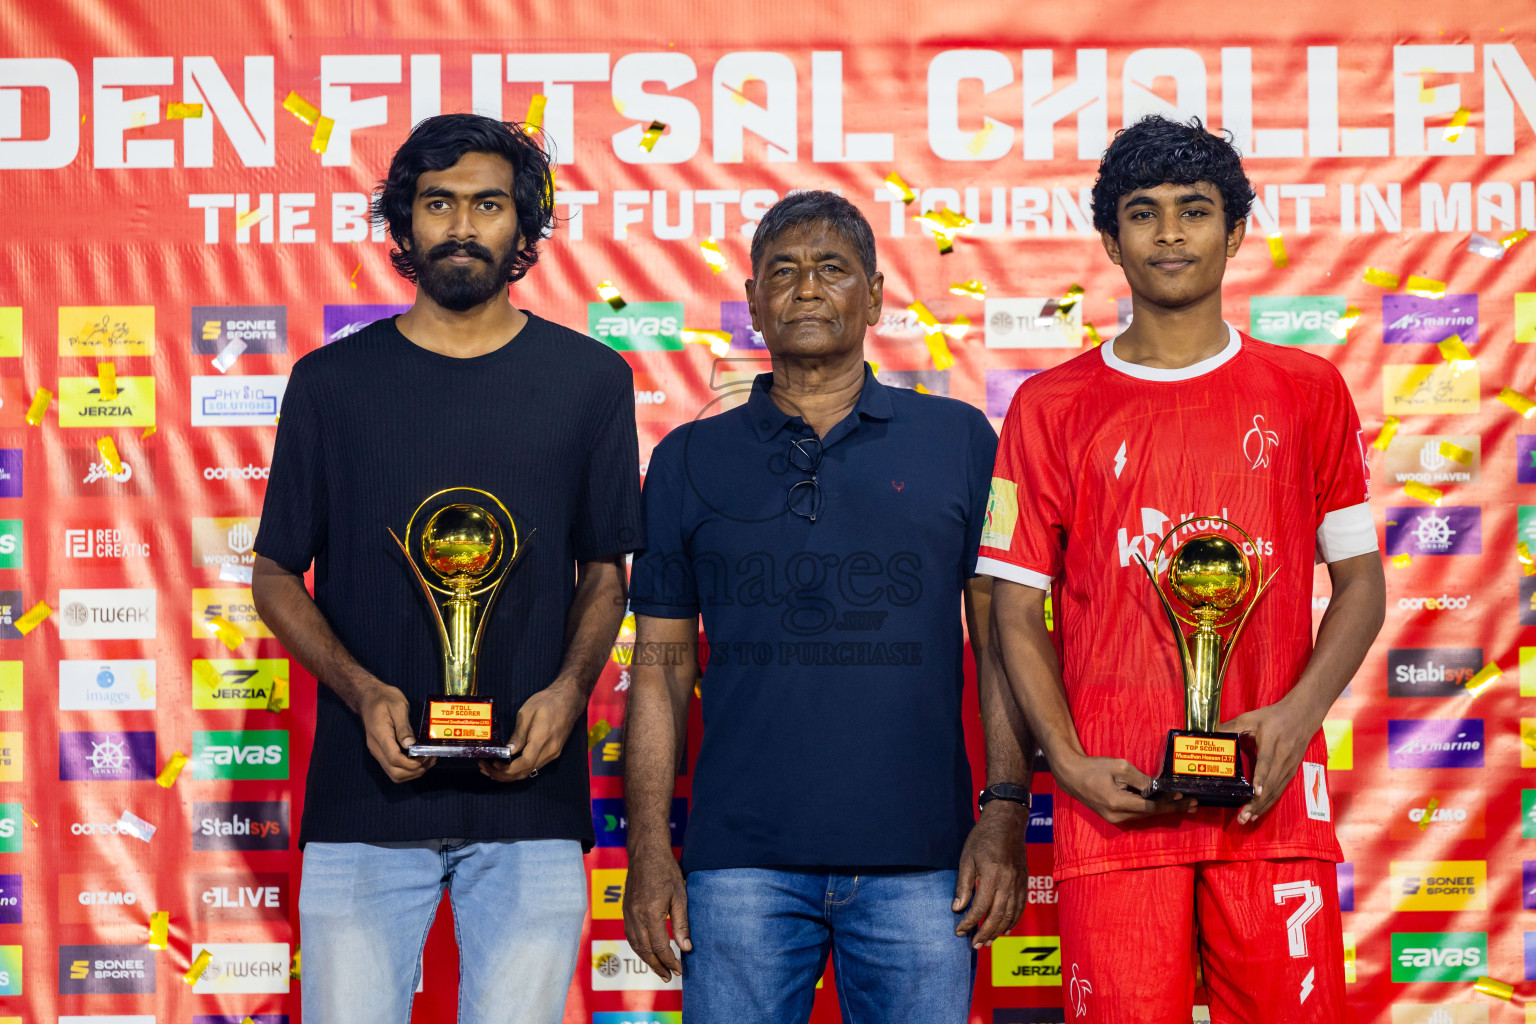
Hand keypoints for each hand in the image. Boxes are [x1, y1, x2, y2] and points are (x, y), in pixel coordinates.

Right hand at [356, 680, 434, 781]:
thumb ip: (404, 727)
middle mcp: (377, 748)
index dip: (412, 763)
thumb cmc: (385, 698)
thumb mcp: (398, 706)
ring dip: (412, 773)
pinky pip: (394, 768)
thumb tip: (410, 745)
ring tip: (427, 761)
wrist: (369, 697)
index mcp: (380, 736)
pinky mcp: (381, 751)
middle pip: (395, 772)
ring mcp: (378, 751)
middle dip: (415, 771)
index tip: (427, 756)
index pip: (394, 759)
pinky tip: (419, 760)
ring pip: (394, 774)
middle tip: (430, 759)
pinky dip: (408, 769)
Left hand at [480, 679, 585, 782]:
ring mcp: (553, 754)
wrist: (569, 699)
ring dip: (510, 774)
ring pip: (529, 771)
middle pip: (525, 772)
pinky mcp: (553, 752)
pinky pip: (534, 765)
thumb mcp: (527, 713)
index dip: (506, 769)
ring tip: (492, 769)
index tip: (493, 764)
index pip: (523, 764)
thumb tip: (508, 752)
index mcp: (542, 740)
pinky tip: (508, 765)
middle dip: (503, 775)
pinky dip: (519, 769)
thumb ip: (518, 735)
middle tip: (485, 768)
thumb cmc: (547, 701)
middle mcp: (549, 752)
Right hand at [623, 844, 690, 982]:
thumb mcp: (680, 896)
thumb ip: (682, 923)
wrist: (645, 852)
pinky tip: (646, 951)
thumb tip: (686, 947)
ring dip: (646, 959)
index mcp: (651, 914)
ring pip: (635, 944)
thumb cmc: (666, 871)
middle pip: (645, 950)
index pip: (660, 946)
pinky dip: (638, 947)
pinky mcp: (625, 910)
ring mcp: (628, 913)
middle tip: (668, 977)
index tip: (679, 970)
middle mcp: (636, 916)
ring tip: (659, 969)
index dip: (669, 961)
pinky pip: (629, 935)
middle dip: (657, 966)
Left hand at [953, 800, 1028, 947]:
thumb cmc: (983, 838)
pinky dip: (1013, 921)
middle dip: (985, 933)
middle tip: (974, 945)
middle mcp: (1008, 882)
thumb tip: (957, 908)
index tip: (959, 931)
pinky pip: (1020, 907)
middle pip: (997, 916)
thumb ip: (964, 884)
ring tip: (988, 941)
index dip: (969, 922)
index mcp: (992, 875)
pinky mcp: (1024, 882)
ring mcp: (1019, 883)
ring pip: (1011, 915)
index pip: (981, 907)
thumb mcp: (967, 858)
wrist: (1007, 822)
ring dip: (999, 931)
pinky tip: (1005, 930)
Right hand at [1054, 754, 1197, 823]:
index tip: (1185, 798)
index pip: (1151, 807)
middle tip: (1194, 804)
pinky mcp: (1114, 816)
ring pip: (1145, 815)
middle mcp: (1118, 816)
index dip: (1169, 803)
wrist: (1071, 775)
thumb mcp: (1120, 767)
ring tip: (1184, 804)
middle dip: (1173, 808)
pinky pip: (1137, 813)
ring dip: (1164, 809)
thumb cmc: (1094, 768)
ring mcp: (1115, 819)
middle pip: (1151, 814)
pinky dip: (1152, 809)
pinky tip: (1163, 804)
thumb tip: (1159, 788)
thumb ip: (1141, 779)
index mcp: (1118, 803)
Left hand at [1220, 697, 1319, 824]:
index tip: (1255, 792)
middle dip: (1257, 802)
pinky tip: (1258, 811)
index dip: (1261, 778)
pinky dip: (1269, 802)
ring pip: (1276, 790)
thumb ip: (1231, 726)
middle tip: (1243, 816)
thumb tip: (1209, 734)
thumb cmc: (1274, 716)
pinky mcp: (1292, 772)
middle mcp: (1283, 758)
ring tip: (1248, 818)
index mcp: (1272, 742)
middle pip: (1271, 783)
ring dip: (1262, 806)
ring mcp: (1289, 767)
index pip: (1267, 762)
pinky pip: (1280, 790)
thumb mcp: (1251, 717)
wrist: (1303, 715)